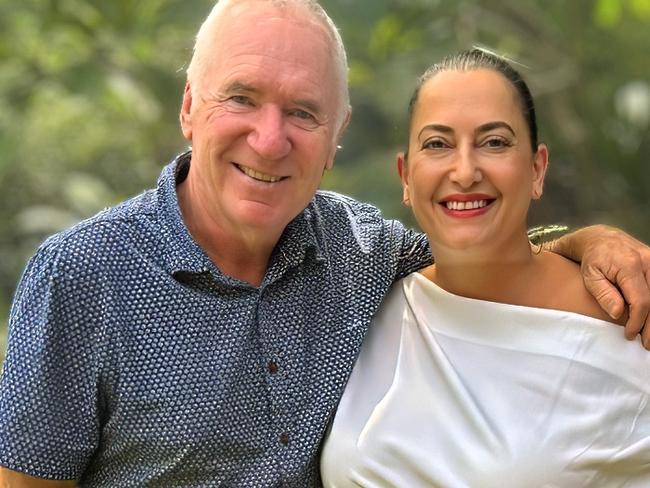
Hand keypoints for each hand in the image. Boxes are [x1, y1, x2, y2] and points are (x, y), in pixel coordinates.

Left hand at [548, 225, 649, 348]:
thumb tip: (619, 314)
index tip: (629, 335)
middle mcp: (648, 261)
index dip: (638, 322)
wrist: (599, 238)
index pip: (641, 301)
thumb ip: (604, 294)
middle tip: (647, 344)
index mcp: (630, 266)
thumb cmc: (591, 259)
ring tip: (649, 335)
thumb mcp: (590, 276)